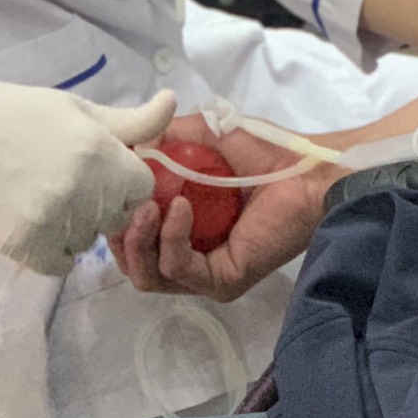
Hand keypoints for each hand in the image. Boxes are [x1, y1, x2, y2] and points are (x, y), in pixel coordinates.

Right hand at [0, 68, 170, 274]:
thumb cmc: (21, 113)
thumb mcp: (81, 111)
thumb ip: (133, 121)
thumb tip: (174, 104)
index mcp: (104, 157)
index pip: (143, 189)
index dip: (125, 182)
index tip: (102, 173)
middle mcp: (85, 193)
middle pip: (116, 217)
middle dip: (101, 205)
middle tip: (67, 183)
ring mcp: (54, 222)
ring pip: (87, 241)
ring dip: (74, 228)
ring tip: (44, 198)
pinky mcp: (24, 245)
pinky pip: (57, 263)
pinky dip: (50, 250)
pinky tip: (35, 222)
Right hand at [107, 119, 339, 302]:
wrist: (308, 169)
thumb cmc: (264, 152)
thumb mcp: (204, 135)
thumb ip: (165, 136)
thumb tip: (126, 141)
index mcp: (182, 230)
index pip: (133, 240)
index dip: (115, 220)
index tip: (110, 189)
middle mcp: (190, 258)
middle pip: (134, 265)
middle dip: (120, 236)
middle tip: (125, 204)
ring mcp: (205, 275)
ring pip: (149, 276)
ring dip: (139, 240)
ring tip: (148, 206)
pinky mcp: (222, 282)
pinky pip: (180, 270)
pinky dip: (171, 239)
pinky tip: (179, 207)